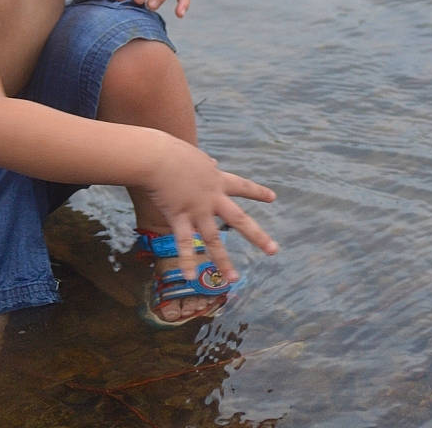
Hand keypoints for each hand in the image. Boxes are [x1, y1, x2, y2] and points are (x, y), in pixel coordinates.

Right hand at [143, 135, 277, 282]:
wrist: (157, 157)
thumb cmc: (172, 152)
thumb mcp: (196, 156)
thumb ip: (206, 163)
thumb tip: (214, 162)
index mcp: (216, 180)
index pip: (242, 186)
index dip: (257, 192)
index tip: (273, 198)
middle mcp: (212, 198)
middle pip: (239, 220)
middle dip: (257, 236)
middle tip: (274, 250)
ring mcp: (197, 210)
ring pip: (213, 240)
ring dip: (223, 261)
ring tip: (233, 279)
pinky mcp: (180, 217)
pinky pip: (184, 243)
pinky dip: (187, 260)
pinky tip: (191, 278)